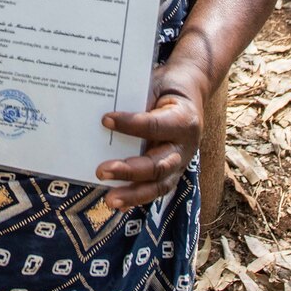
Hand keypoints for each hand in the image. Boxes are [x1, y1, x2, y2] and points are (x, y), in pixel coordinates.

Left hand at [97, 72, 208, 209]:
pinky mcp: (172, 174)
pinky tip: (118, 204)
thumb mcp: (155, 86)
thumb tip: (103, 115)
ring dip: (133, 194)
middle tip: (101, 170)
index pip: (156, 126)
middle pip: (158, 165)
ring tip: (109, 199)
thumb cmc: (166, 89)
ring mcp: (180, 165)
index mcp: (184, 120)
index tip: (105, 120)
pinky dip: (136, 198)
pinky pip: (155, 190)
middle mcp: (185, 147)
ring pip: (159, 185)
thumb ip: (136, 100)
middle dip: (129, 170)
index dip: (131, 124)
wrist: (189, 93)